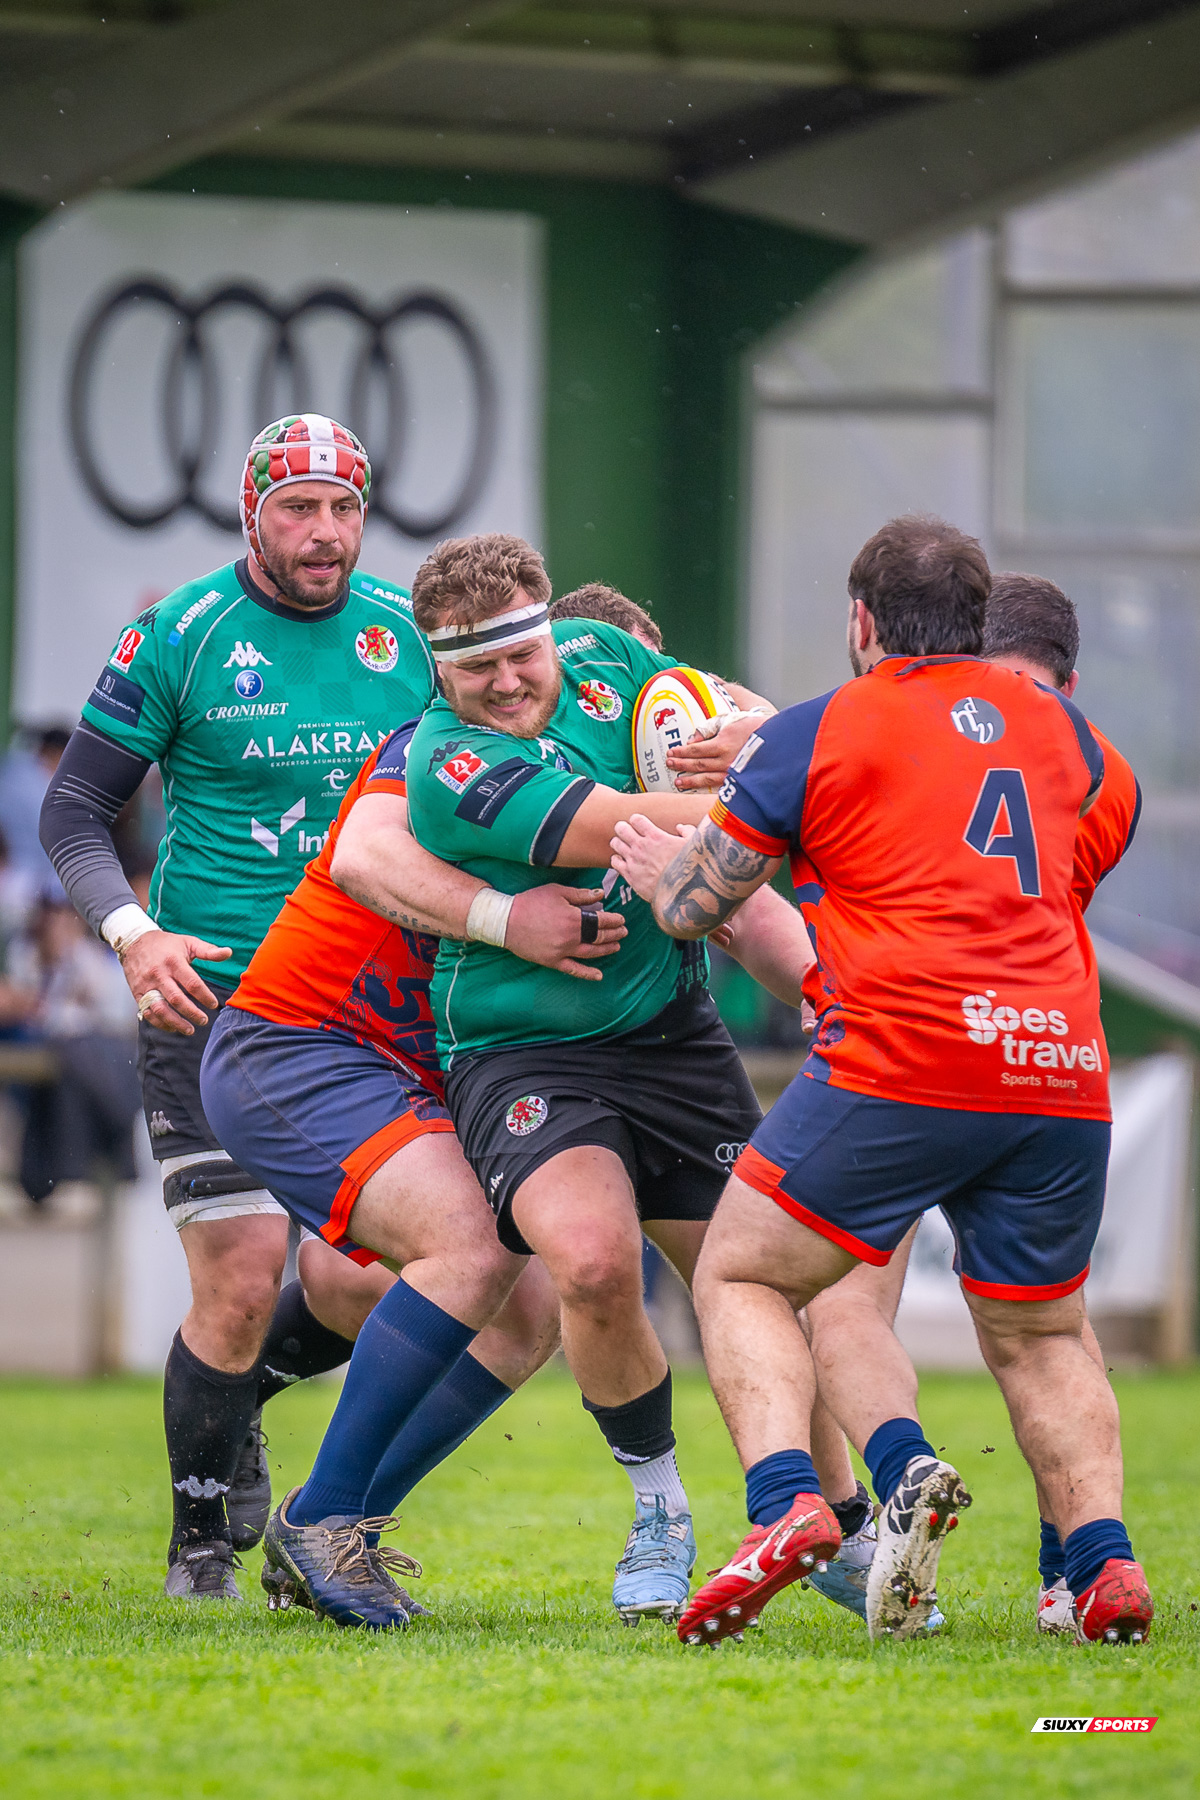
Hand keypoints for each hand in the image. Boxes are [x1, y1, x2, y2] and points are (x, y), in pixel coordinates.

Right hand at [120, 929, 231, 1034]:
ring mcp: (146, 985)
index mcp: (174, 962)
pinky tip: (172, 1027)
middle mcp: (159, 975)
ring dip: (175, 1022)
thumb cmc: (167, 944)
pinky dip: (160, 1023)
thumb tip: (229, 952)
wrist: (134, 942)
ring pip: (160, 1009)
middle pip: (176, 999)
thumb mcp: (188, 942)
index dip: (204, 996)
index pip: (192, 983)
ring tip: (190, 1030)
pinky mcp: (137, 993)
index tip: (213, 1004)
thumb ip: (208, 950)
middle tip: (204, 1020)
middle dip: (192, 1013)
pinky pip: (147, 1012)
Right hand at [506, 885, 625, 981]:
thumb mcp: (557, 891)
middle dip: (614, 934)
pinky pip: (573, 970)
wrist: (506, 920)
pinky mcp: (553, 961)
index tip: (621, 919)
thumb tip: (601, 895)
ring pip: (591, 953)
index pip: (602, 920)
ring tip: (616, 947)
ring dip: (606, 950)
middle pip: (599, 937)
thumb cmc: (531, 902)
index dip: (614, 920)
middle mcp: (571, 937)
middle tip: (623, 932)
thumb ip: (581, 895)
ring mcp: (562, 952)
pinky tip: (599, 975)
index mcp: (574, 918)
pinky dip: (587, 974)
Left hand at [609, 816, 695, 903]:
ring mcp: (633, 860)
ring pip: (615, 843)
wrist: (680, 893)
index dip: (637, 820)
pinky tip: (625, 862)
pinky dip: (617, 859)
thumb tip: (680, 827)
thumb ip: (687, 832)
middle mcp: (641, 846)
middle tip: (629, 833)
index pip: (635, 819)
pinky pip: (614, 862)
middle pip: (621, 828)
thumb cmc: (689, 868)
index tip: (641, 826)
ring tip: (626, 847)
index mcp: (655, 836)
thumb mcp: (694, 845)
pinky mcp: (629, 875)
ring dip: (620, 843)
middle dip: (624, 828)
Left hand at [665, 713, 763, 790]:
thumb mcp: (728, 720)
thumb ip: (708, 728)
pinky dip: (705, 787)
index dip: (681, 752)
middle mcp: (726, 760)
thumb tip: (692, 741)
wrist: (774, 739)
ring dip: (690, 780)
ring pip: (706, 778)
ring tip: (678, 782)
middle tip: (669, 765)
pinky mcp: (738, 779)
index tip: (670, 753)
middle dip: (681, 765)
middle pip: (697, 765)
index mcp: (722, 743)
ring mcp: (732, 772)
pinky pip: (718, 785)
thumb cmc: (750, 726)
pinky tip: (697, 787)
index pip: (695, 750)